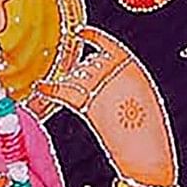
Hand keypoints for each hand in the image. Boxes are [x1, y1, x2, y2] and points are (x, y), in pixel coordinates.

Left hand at [44, 38, 175, 186]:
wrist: (147, 154)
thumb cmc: (147, 131)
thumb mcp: (143, 97)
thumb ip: (122, 82)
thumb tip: (98, 77)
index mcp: (132, 66)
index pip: (106, 43)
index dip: (90, 36)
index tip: (79, 32)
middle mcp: (114, 71)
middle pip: (87, 64)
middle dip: (83, 77)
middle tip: (92, 98)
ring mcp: (99, 86)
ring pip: (74, 77)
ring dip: (71, 86)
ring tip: (79, 100)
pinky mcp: (86, 104)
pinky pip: (60, 90)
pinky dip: (48, 89)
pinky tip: (39, 87)